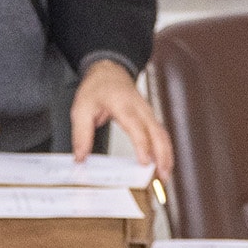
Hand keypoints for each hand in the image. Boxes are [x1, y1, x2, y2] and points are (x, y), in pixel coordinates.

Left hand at [70, 58, 174, 179]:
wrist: (108, 71)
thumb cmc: (97, 87)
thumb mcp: (81, 108)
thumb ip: (81, 134)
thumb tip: (81, 157)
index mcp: (123, 105)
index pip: (137, 127)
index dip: (143, 146)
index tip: (144, 162)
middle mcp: (140, 108)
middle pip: (157, 133)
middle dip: (162, 155)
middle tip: (161, 176)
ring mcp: (148, 112)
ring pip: (163, 135)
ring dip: (166, 155)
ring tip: (164, 175)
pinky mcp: (150, 117)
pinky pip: (161, 134)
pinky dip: (164, 150)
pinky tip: (163, 164)